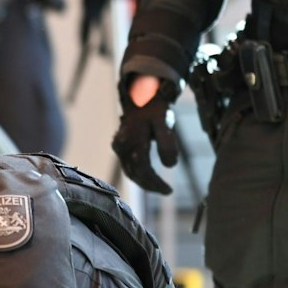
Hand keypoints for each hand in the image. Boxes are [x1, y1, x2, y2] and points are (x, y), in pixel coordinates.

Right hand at [113, 76, 180, 194]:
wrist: (140, 96)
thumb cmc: (155, 109)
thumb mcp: (165, 122)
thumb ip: (168, 143)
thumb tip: (169, 166)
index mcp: (132, 140)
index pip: (143, 169)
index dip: (155, 183)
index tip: (169, 191)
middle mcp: (121, 146)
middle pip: (135, 174)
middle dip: (150, 185)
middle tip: (166, 191)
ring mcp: (118, 147)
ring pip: (130, 172)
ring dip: (144, 182)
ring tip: (159, 188)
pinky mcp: (119, 148)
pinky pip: (127, 166)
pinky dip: (138, 175)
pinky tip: (149, 178)